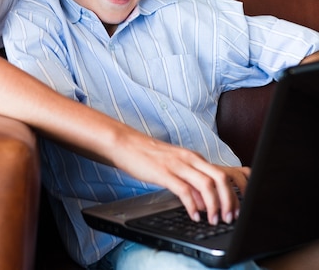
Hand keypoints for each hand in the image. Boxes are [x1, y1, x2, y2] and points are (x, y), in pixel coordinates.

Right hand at [112, 132, 249, 225]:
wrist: (127, 144)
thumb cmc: (150, 156)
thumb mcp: (176, 166)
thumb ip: (191, 181)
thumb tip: (205, 202)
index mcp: (194, 157)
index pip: (223, 173)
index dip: (234, 193)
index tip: (236, 210)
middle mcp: (189, 159)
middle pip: (220, 178)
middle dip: (230, 200)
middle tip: (230, 218)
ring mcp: (177, 165)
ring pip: (206, 185)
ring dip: (214, 205)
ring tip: (214, 220)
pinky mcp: (164, 173)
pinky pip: (183, 190)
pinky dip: (192, 205)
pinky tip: (193, 216)